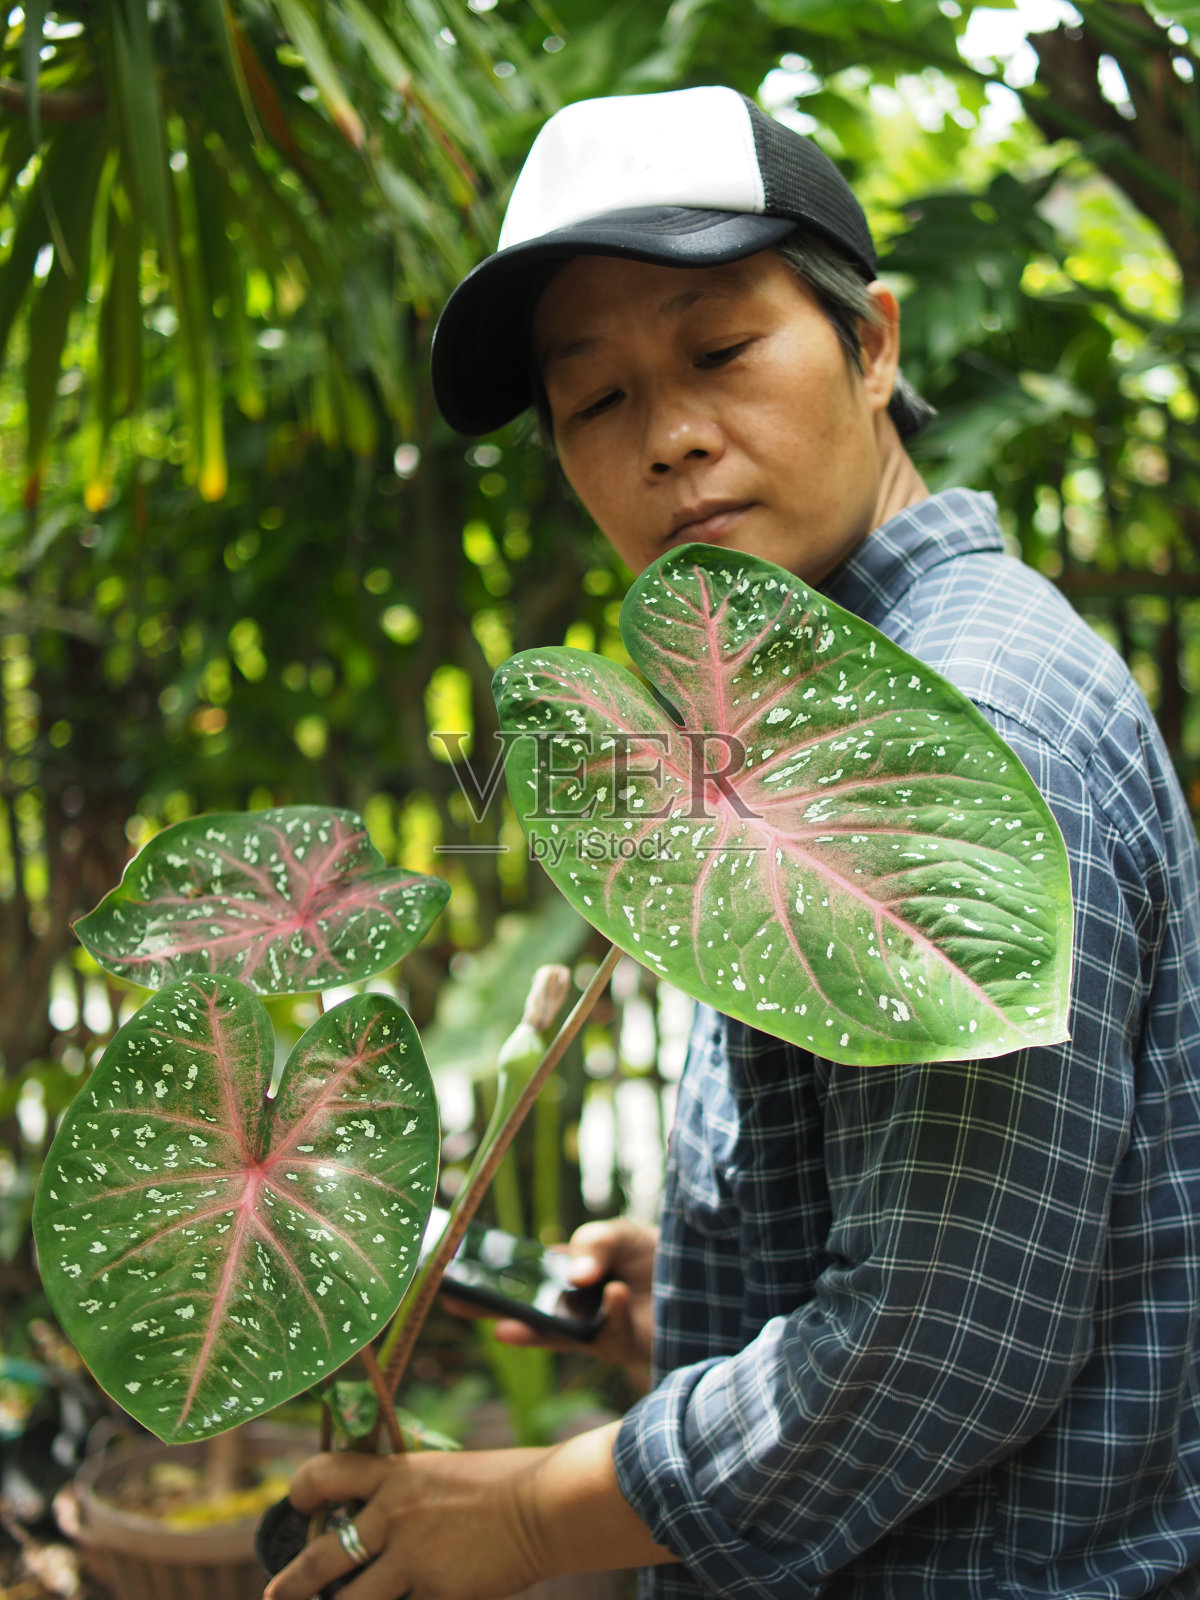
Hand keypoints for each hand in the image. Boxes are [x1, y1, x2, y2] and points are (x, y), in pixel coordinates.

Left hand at [262, 1445, 546, 1599]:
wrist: (547, 1505)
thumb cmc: (505, 1483)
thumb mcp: (444, 1473)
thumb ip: (406, 1496)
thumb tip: (375, 1519)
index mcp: (398, 1475)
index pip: (328, 1473)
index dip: (304, 1487)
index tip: (300, 1500)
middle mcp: (395, 1516)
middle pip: (323, 1555)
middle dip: (291, 1582)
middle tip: (275, 1594)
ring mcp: (414, 1560)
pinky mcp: (438, 1596)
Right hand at [443, 1218, 657, 1370]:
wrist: (705, 1278)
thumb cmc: (656, 1253)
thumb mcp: (620, 1234)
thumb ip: (593, 1243)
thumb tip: (575, 1274)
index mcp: (565, 1276)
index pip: (521, 1278)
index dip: (490, 1277)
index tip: (452, 1273)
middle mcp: (571, 1308)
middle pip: (522, 1313)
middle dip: (489, 1310)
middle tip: (454, 1303)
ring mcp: (592, 1331)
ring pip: (552, 1335)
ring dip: (529, 1331)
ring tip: (503, 1326)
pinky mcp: (620, 1346)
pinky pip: (610, 1332)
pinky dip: (612, 1311)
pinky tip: (616, 1292)